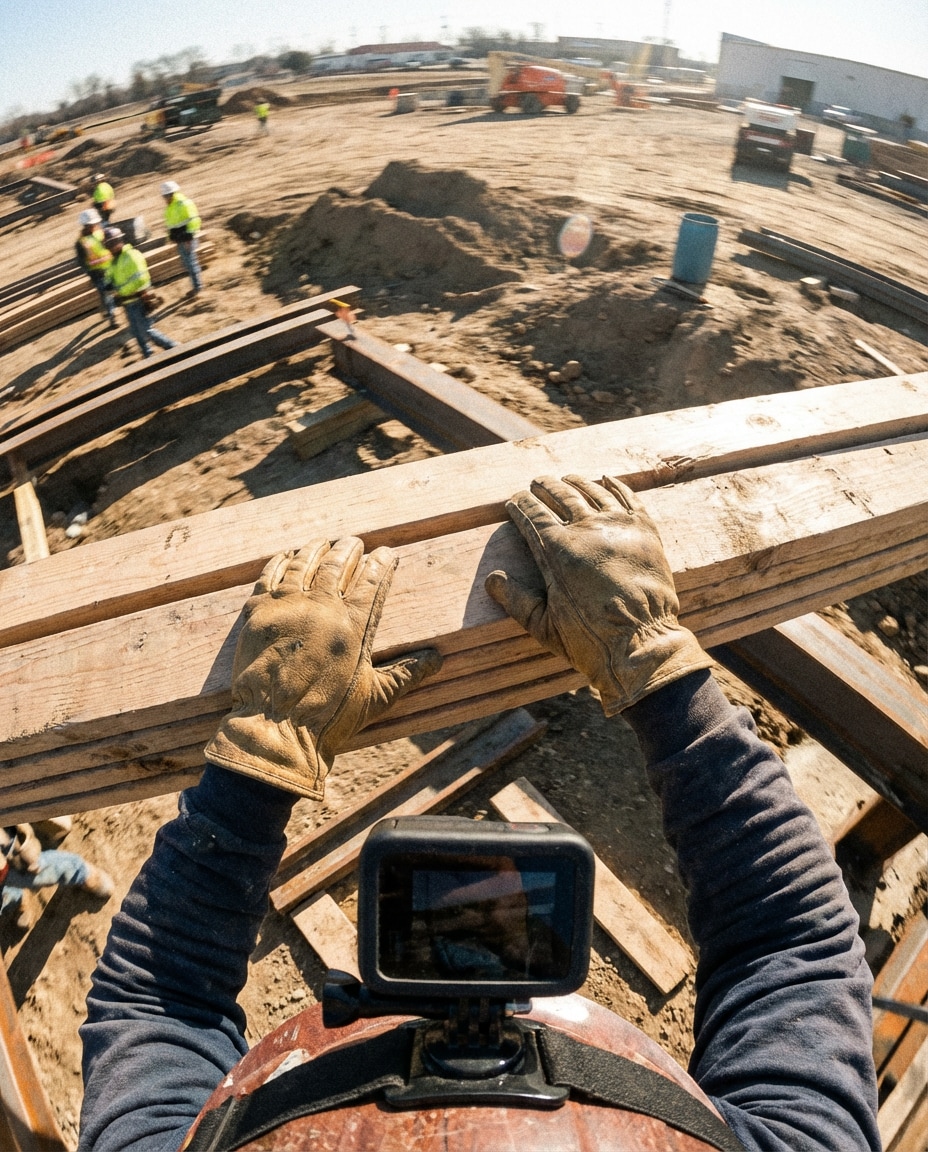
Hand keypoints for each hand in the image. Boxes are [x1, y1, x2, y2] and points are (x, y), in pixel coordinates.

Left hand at [205, 539, 441, 797]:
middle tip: (354, 541)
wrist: (276, 730)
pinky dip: (281, 562)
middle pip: (337, 564)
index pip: (373, 580)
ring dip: (316, 550)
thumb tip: (438, 659)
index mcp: (354, 625)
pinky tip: (288, 556)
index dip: (382, 562)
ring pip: (304, 564)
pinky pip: (270, 575)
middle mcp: (321, 608)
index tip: (388, 553)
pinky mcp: (258, 614)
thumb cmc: (330, 718)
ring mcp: (287, 608)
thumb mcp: (376, 696)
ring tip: (323, 543)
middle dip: (349, 549)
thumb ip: (407, 673)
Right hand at [485, 475, 711, 713]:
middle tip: (537, 482)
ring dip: (576, 483)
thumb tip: (492, 579)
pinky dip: (615, 486)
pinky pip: (628, 498)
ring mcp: (618, 527)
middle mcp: (586, 530)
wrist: (643, 643)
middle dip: (545, 487)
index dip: (520, 505)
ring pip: (592, 492)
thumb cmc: (590, 640)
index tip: (514, 501)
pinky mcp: (645, 531)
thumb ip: (515, 599)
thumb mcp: (543, 626)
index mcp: (556, 551)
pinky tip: (607, 480)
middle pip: (561, 495)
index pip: (532, 515)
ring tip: (568, 478)